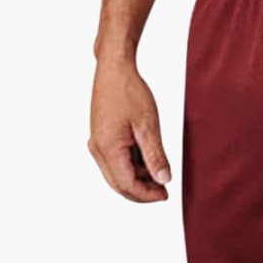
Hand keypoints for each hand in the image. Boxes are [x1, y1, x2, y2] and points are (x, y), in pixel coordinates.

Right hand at [89, 58, 171, 202]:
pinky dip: (132, 166)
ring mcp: (97, 144)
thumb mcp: (148, 126)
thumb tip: (164, 180)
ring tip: (159, 169)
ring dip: (138, 178)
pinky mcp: (101, 138)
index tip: (166, 194)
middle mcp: (98, 149)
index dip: (148, 195)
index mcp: (108, 148)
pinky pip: (115, 162)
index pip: (128, 185)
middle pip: (120, 185)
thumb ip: (156, 156)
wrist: (114, 68)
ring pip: (117, 175)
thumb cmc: (129, 91)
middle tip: (164, 190)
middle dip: (143, 191)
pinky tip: (147, 159)